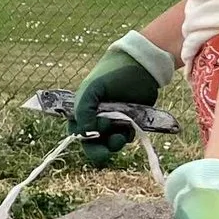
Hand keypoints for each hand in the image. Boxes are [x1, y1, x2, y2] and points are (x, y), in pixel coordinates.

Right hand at [71, 30, 172, 167]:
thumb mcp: (92, 88)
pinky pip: (125, 137)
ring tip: (121, 135)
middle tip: (105, 152)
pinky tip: (130, 128)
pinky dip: (126, 137)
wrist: (141, 66)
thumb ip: (83, 110)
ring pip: (109, 142)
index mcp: (83, 109)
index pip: (76, 131)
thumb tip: (84, 134)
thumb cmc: (112, 73)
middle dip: (98, 149)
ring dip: (114, 143)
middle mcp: (96, 117)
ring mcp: (113, 121)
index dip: (84, 137)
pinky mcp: (129, 122)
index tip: (92, 134)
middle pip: (92, 143)